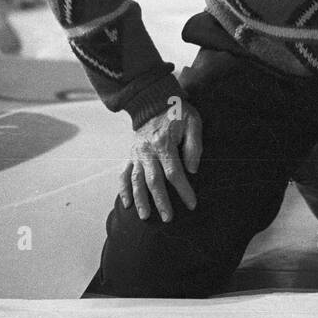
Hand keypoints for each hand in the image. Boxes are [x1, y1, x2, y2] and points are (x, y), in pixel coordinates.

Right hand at [119, 100, 201, 221]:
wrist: (153, 99)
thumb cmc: (178, 111)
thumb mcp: (193, 122)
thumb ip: (194, 145)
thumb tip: (192, 170)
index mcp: (163, 143)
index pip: (174, 173)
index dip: (183, 190)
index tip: (192, 204)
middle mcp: (146, 151)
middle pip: (153, 181)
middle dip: (161, 201)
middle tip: (168, 218)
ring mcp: (136, 153)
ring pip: (136, 180)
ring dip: (140, 199)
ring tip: (145, 217)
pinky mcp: (130, 154)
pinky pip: (123, 174)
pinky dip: (123, 189)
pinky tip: (127, 203)